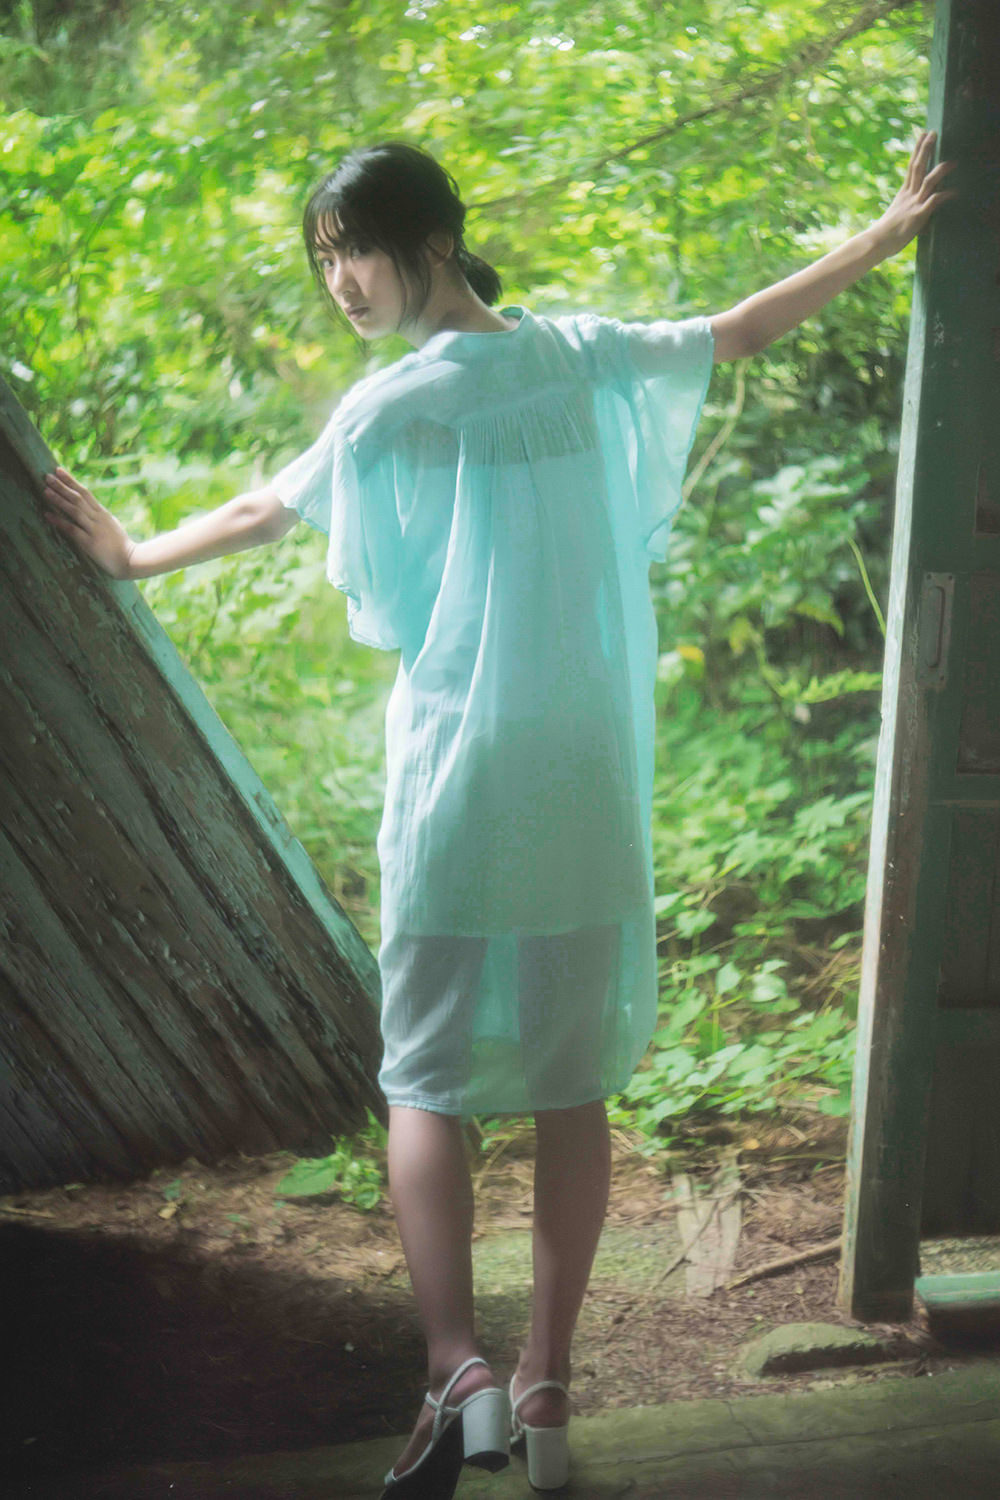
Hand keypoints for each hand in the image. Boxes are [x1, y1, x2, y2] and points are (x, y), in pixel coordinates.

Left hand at [41, 467, 136, 579]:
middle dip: (62, 486)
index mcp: (103, 514)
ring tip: (45, 490)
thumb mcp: (112, 526)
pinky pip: (72, 529)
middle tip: (47, 476)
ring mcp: (94, 530)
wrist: (132, 560)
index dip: (71, 481)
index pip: (86, 493)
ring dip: (59, 500)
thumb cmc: (122, 546)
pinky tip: (47, 515)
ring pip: (75, 510)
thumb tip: (88, 509)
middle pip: (78, 498)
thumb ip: (100, 517)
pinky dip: (59, 521)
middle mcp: (98, 518)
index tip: (59, 470)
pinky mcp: (90, 543)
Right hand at [872, 129, 957, 256]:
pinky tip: (955, 192)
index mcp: (903, 193)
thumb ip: (907, 210)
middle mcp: (909, 195)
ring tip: (952, 161)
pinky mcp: (919, 216)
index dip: (918, 150)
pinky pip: (934, 202)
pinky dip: (945, 195)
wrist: (876, 242)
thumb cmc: (884, 235)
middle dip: (926, 149)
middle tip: (933, 133)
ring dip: (941, 170)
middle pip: (918, 167)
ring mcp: (914, 204)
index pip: (912, 166)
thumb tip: (912, 214)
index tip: (923, 135)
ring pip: (928, 181)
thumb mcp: (897, 217)